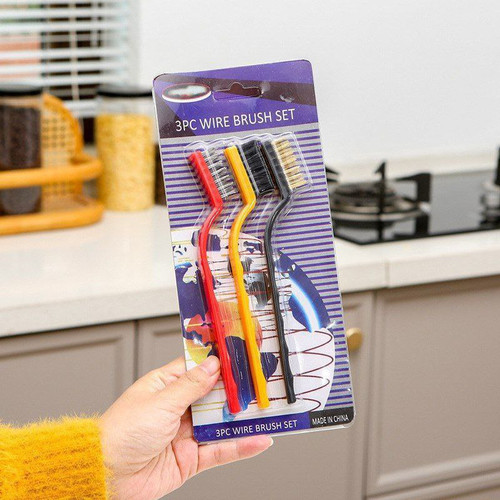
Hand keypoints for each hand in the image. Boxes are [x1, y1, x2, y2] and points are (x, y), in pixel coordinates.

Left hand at [99, 356, 271, 498]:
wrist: (105, 475)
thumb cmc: (120, 433)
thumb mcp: (160, 402)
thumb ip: (191, 386)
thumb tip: (213, 365)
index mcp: (165, 386)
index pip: (197, 369)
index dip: (218, 363)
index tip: (240, 356)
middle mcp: (177, 408)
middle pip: (213, 396)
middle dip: (236, 392)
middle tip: (261, 384)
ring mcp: (185, 433)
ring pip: (220, 423)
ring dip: (241, 419)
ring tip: (266, 411)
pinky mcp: (190, 458)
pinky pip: (219, 450)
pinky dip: (240, 446)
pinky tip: (257, 440)